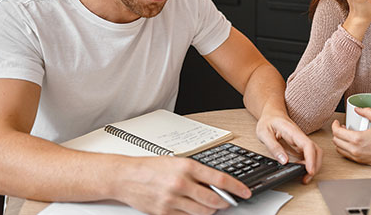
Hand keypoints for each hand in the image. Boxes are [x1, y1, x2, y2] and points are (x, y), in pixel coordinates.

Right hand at [118, 156, 250, 214]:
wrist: (126, 176)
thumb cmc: (151, 167)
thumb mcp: (177, 161)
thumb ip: (197, 173)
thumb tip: (217, 183)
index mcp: (187, 167)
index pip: (220, 179)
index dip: (236, 188)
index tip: (244, 192)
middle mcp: (181, 183)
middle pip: (214, 200)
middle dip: (224, 202)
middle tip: (227, 201)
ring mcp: (173, 199)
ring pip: (203, 212)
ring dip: (210, 210)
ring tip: (209, 204)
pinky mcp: (165, 212)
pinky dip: (194, 214)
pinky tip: (192, 207)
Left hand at [256, 112, 322, 183]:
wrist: (272, 113)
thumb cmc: (268, 121)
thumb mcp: (264, 133)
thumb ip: (273, 147)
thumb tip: (284, 161)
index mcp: (292, 131)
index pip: (307, 145)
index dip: (311, 159)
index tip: (310, 170)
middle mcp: (300, 136)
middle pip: (316, 151)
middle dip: (315, 166)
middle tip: (306, 178)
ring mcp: (301, 141)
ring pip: (315, 154)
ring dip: (313, 166)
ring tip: (304, 177)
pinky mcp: (300, 146)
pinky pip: (308, 155)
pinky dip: (308, 165)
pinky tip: (300, 170)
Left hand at [331, 107, 370, 166]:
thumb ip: (368, 112)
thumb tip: (358, 109)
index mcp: (357, 138)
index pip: (337, 132)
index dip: (334, 125)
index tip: (336, 122)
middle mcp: (354, 149)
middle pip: (335, 140)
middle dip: (336, 132)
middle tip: (340, 127)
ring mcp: (356, 156)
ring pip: (338, 148)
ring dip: (338, 140)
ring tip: (344, 134)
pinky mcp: (359, 161)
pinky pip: (345, 154)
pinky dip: (343, 147)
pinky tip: (349, 142)